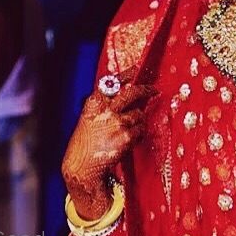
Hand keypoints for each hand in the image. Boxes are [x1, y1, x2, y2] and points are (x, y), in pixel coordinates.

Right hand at [62, 78, 153, 218]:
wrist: (81, 166)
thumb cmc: (85, 144)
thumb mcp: (89, 119)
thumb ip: (104, 107)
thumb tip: (124, 97)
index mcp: (94, 103)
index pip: (113, 82)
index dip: (127, 74)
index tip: (137, 69)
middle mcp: (106, 109)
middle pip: (132, 92)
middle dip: (145, 90)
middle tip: (154, 90)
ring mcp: (117, 122)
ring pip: (139, 114)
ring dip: (138, 121)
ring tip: (128, 131)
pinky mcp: (127, 136)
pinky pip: (141, 131)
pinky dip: (138, 135)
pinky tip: (127, 142)